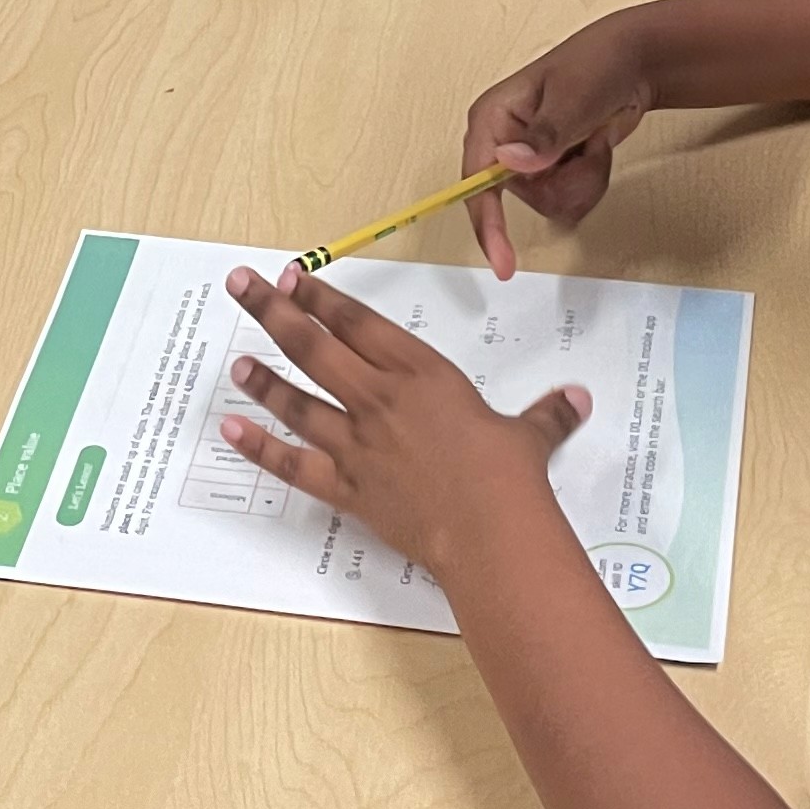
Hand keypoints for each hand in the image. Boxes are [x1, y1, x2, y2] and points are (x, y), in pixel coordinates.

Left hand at [213, 264, 589, 581]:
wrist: (490, 532)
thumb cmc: (510, 477)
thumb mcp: (530, 436)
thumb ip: (546, 415)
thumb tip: (577, 400)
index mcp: (420, 374)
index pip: (358, 324)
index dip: (321, 297)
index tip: (291, 275)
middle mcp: (380, 400)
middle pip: (314, 347)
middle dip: (272, 312)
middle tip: (239, 285)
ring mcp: (358, 444)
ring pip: (296, 401)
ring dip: (262, 379)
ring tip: (234, 360)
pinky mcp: (348, 488)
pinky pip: (295, 464)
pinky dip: (261, 449)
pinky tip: (233, 431)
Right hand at [461, 13, 656, 274]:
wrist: (633, 63)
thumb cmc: (596, 65)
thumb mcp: (571, 98)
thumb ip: (544, 135)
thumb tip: (510, 163)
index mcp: (492, 120)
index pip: (477, 182)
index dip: (487, 225)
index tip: (502, 261)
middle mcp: (504, 145)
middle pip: (525, 199)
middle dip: (567, 180)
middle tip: (587, 145)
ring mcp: (529, 161)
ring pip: (552, 205)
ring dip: (585, 179)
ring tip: (593, 142)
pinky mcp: (553, 171)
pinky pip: (570, 203)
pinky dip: (592, 183)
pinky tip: (595, 150)